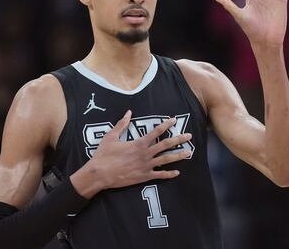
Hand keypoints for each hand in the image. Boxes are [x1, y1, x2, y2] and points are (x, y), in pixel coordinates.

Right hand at [71, 110, 191, 197]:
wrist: (100, 174)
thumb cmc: (104, 155)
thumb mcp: (111, 137)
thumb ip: (121, 124)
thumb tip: (128, 112)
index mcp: (138, 143)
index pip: (156, 131)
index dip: (166, 125)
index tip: (174, 120)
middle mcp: (145, 154)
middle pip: (166, 144)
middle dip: (179, 139)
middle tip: (189, 136)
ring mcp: (146, 166)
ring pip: (166, 159)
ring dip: (178, 155)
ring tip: (189, 152)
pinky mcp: (144, 177)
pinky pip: (159, 175)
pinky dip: (169, 174)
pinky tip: (177, 172)